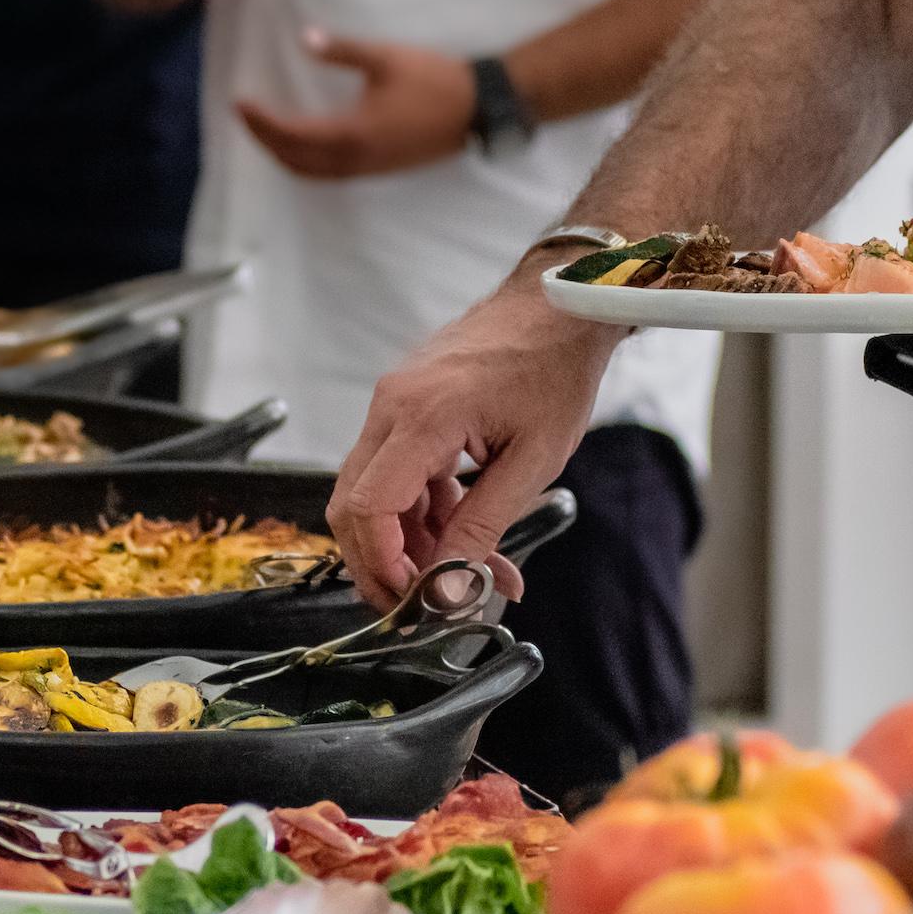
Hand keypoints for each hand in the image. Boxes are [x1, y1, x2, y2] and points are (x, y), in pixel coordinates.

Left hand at [239, 31, 477, 179]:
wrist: (478, 109)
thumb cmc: (434, 80)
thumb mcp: (386, 58)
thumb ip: (344, 51)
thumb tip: (307, 39)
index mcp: (352, 133)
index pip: (292, 133)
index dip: (261, 121)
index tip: (240, 103)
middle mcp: (355, 159)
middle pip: (295, 160)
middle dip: (265, 141)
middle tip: (246, 116)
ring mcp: (368, 169)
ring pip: (312, 173)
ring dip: (284, 156)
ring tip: (266, 132)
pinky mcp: (380, 169)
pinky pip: (330, 174)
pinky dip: (307, 164)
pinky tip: (302, 146)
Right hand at [328, 250, 627, 608]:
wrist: (559, 308)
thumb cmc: (553, 369)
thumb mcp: (532, 461)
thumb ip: (483, 526)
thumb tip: (450, 587)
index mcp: (421, 416)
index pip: (368, 507)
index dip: (383, 564)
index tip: (414, 600)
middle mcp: (391, 406)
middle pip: (353, 506)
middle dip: (381, 564)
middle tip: (421, 606)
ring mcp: (393, 404)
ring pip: (373, 495)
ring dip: (411, 543)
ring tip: (469, 573)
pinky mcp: (404, 407)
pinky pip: (396, 473)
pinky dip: (423, 512)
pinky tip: (465, 534)